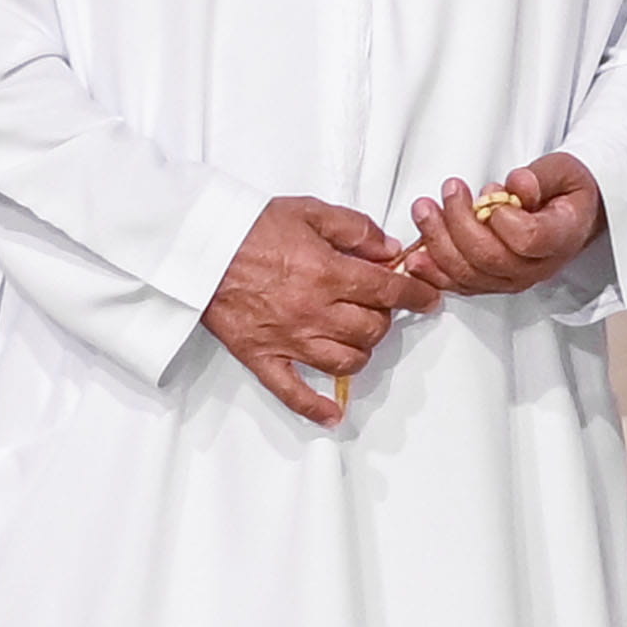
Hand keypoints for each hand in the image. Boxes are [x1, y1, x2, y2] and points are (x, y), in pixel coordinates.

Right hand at [207, 195, 426, 423]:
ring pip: (345, 362)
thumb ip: (355, 229)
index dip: (417, 295)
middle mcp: (314, 312)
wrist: (197, 247)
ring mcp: (288, 340)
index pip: (390, 291)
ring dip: (360, 351)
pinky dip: (315, 408)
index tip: (429, 299)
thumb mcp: (309, 211)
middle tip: (376, 306)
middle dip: (384, 318)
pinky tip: (333, 415)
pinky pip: (292, 392)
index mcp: (328, 274)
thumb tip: (388, 250)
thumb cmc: (250, 227)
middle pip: (372, 330)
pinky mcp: (261, 357)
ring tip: (356, 336)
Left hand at [401, 153, 605, 301]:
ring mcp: (513, 280)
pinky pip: (457, 285)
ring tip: (425, 210)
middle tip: (450, 190)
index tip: (496, 193)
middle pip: (489, 258)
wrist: (570, 217)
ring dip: (438, 242)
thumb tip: (518, 184)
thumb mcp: (562, 171)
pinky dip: (433, 271)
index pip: (529, 239)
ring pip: (468, 274)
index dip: (503, 218)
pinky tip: (416, 255)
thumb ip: (540, 177)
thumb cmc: (565, 194)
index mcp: (561, 236)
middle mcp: (537, 267)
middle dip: (459, 222)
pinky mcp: (491, 283)